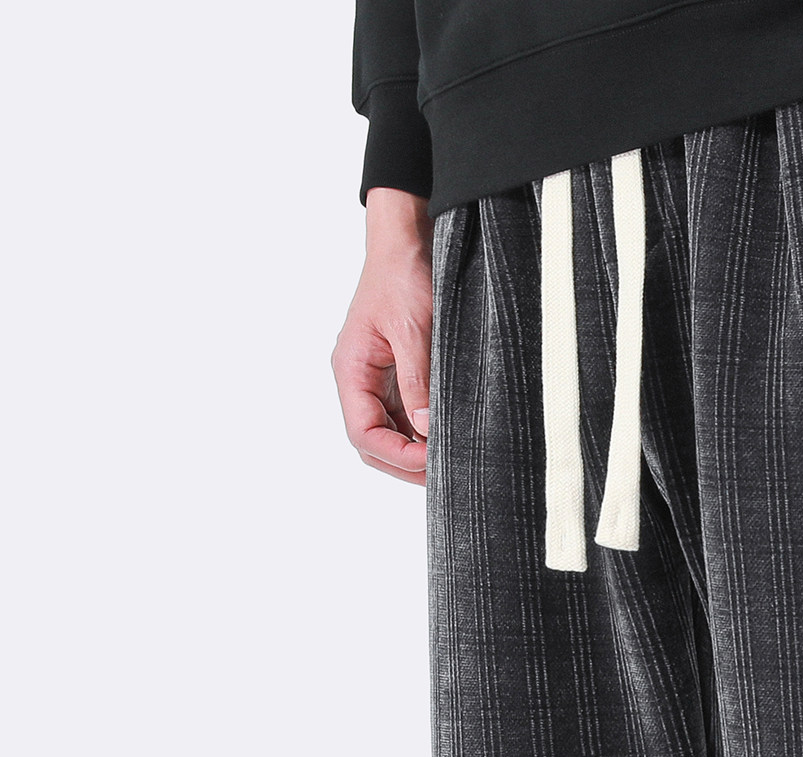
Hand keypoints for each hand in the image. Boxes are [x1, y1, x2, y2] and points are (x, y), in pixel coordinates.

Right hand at [333, 188, 433, 486]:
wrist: (409, 237)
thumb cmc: (403, 274)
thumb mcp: (414, 329)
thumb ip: (417, 381)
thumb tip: (425, 429)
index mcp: (351, 370)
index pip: (363, 433)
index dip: (396, 455)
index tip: (431, 462)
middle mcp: (360, 380)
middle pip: (374, 442)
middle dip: (406, 463)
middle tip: (447, 473)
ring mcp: (378, 379)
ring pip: (391, 433)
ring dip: (417, 451)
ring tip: (451, 460)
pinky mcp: (398, 374)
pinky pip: (406, 415)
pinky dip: (424, 431)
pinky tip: (448, 436)